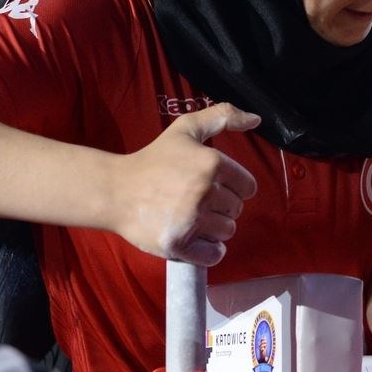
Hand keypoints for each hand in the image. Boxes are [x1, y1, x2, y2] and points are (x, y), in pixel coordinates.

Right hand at [110, 104, 259, 265]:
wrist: (114, 190)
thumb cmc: (153, 159)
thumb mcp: (186, 129)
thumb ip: (222, 116)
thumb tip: (256, 120)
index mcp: (212, 163)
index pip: (248, 187)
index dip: (231, 188)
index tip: (210, 186)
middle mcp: (204, 191)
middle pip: (237, 211)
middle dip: (220, 208)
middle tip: (193, 201)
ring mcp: (191, 219)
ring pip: (226, 232)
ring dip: (212, 229)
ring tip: (189, 217)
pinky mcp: (177, 243)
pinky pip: (214, 255)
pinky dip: (207, 252)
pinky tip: (193, 238)